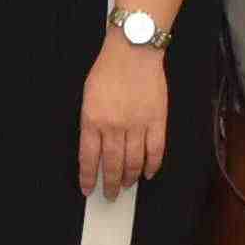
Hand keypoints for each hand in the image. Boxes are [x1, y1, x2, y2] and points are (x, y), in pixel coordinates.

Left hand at [77, 42, 170, 196]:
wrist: (133, 50)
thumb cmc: (108, 69)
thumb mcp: (88, 96)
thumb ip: (90, 123)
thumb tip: (95, 148)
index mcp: (93, 120)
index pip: (89, 158)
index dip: (88, 177)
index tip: (88, 189)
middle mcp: (114, 127)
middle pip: (112, 165)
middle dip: (110, 184)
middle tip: (110, 194)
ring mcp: (137, 125)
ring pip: (133, 162)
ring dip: (129, 178)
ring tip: (126, 186)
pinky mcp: (157, 121)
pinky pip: (156, 151)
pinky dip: (152, 165)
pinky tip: (147, 173)